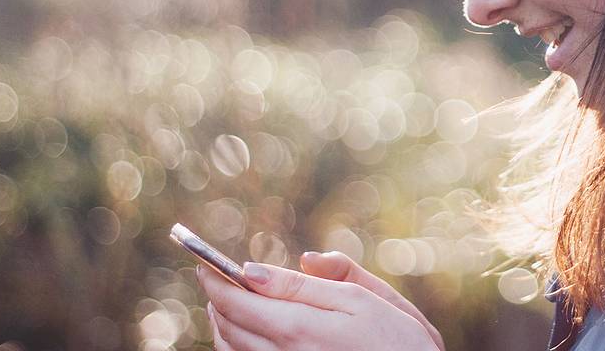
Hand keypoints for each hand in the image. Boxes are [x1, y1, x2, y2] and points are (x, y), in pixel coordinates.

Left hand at [196, 255, 443, 350]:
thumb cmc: (398, 341)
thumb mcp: (365, 299)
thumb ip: (315, 281)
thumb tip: (269, 266)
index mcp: (300, 328)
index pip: (237, 301)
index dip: (216, 279)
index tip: (206, 263)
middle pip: (227, 326)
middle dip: (217, 298)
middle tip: (216, 278)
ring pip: (232, 349)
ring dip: (223, 323)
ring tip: (229, 302)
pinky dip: (237, 346)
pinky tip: (248, 333)